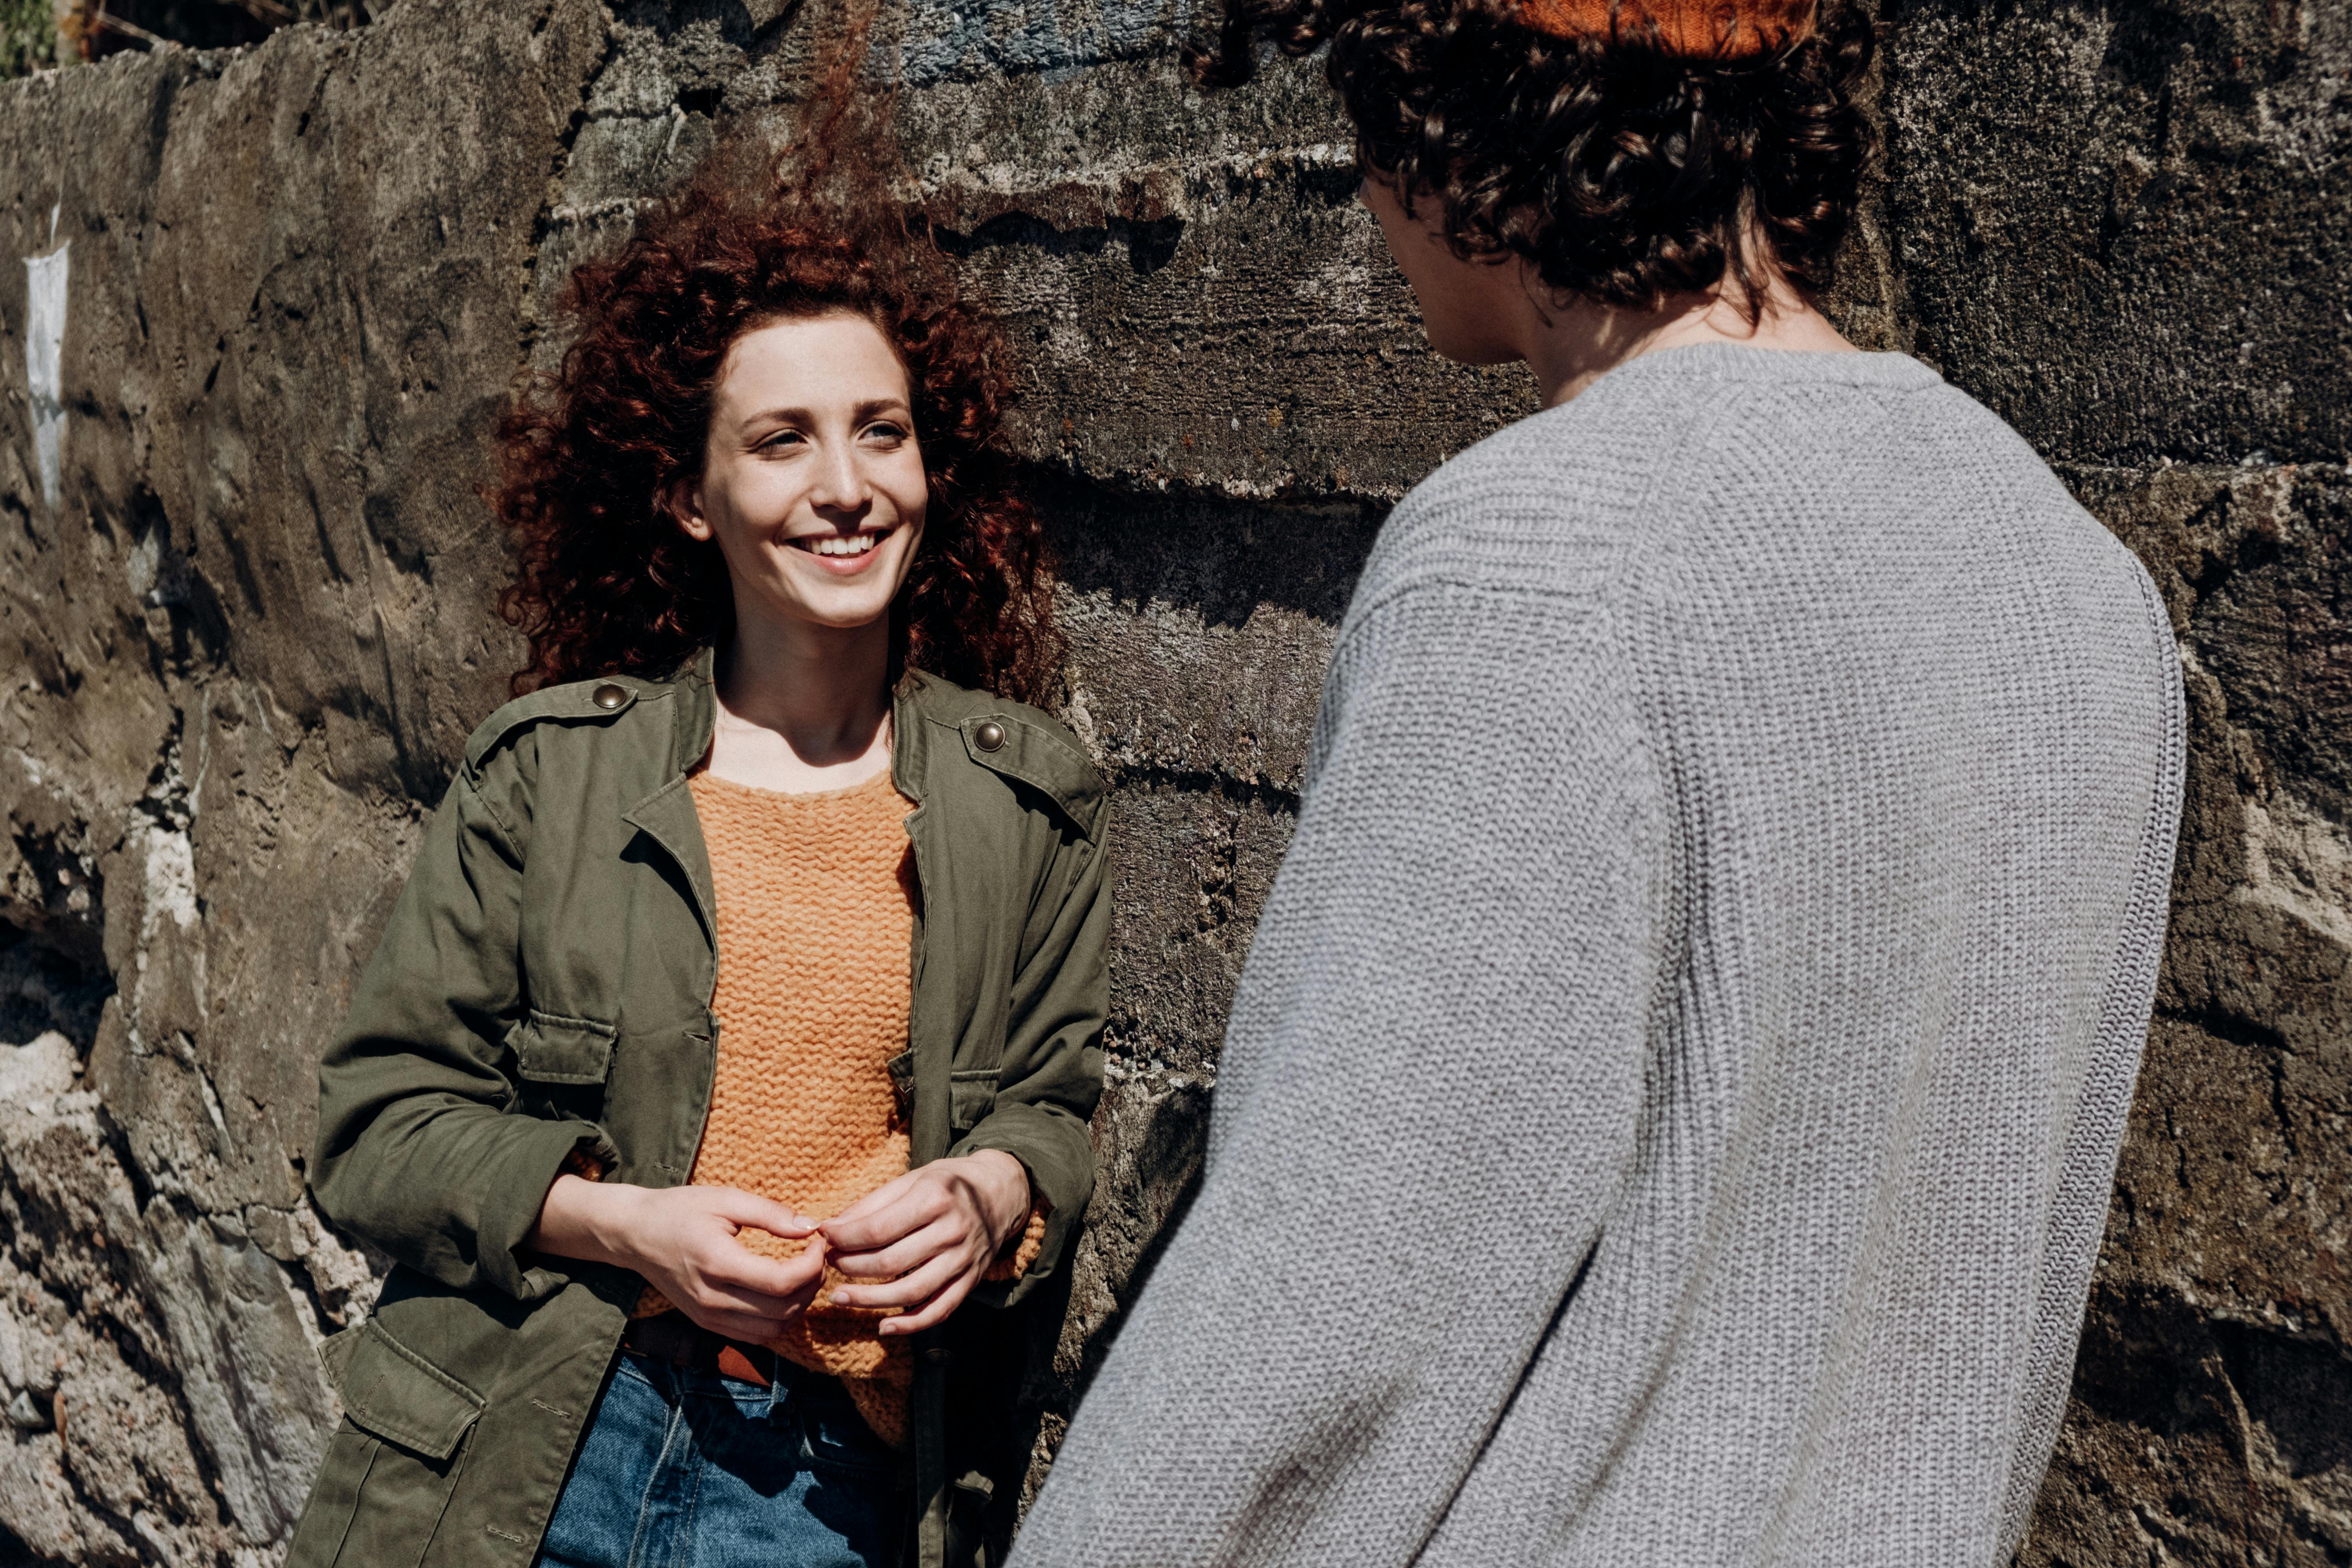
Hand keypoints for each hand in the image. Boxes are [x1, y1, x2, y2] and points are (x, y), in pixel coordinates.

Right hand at [526, 1176, 829, 1342]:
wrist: (634, 1235)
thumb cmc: (679, 1211)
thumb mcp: (725, 1198)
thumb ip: (770, 1214)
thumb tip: (810, 1228)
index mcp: (717, 1263)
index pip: (781, 1282)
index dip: (812, 1265)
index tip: (818, 1240)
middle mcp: (713, 1299)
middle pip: (783, 1310)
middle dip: (812, 1284)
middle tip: (816, 1256)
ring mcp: (708, 1317)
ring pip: (773, 1330)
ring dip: (799, 1305)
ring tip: (803, 1273)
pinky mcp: (707, 1324)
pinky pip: (755, 1336)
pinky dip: (779, 1319)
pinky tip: (783, 1291)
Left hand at [820, 1151, 1030, 1335]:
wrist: (1000, 1193)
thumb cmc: (947, 1184)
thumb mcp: (911, 1179)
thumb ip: (872, 1204)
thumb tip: (831, 1228)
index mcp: (934, 1199)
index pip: (878, 1230)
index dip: (844, 1238)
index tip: (824, 1237)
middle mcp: (951, 1231)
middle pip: (890, 1263)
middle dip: (851, 1267)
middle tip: (830, 1263)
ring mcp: (963, 1260)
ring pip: (910, 1293)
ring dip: (869, 1300)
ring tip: (840, 1297)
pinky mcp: (971, 1280)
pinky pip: (939, 1311)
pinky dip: (910, 1326)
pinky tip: (884, 1327)